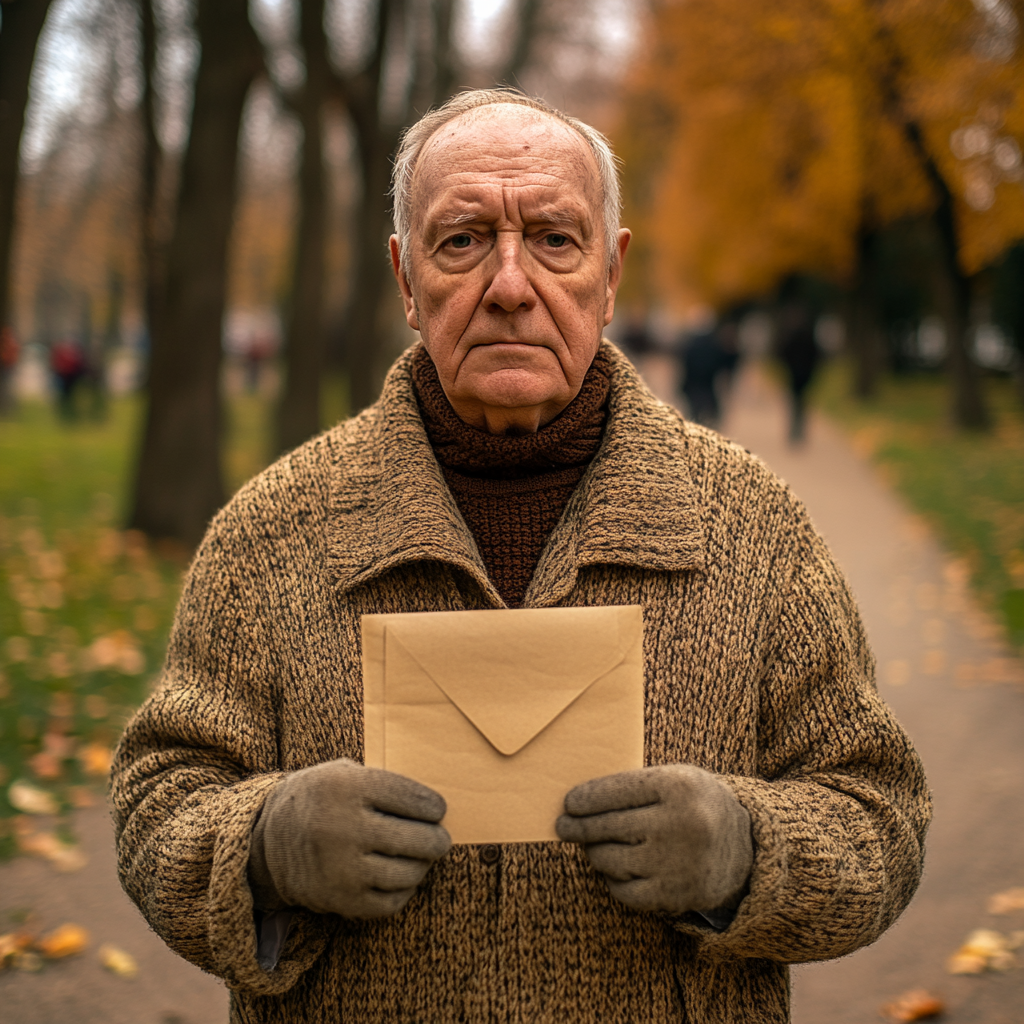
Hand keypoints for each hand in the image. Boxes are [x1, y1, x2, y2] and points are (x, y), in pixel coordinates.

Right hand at [248, 759, 451, 917]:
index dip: (433, 806)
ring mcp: (341, 868)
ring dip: (422, 865)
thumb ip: (383, 782)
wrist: (269, 840)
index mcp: (346, 788)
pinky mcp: (340, 900)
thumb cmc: (322, 799)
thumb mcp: (344, 772)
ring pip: (408, 873)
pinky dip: (404, 890)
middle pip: (417, 839)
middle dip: (437, 839)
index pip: (411, 798)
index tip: (438, 810)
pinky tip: (400, 876)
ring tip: (421, 857)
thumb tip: (434, 806)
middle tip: (439, 838)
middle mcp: (343, 828)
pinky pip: (391, 902)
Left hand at [556, 764, 751, 914]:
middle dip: (578, 827)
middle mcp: (678, 824)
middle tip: (564, 826)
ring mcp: (676, 862)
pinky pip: (624, 891)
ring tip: (595, 845)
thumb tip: (576, 802)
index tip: (568, 804)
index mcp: (677, 786)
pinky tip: (615, 869)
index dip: (584, 799)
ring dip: (595, 852)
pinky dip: (613, 880)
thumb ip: (634, 785)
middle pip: (606, 826)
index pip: (614, 791)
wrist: (746, 848)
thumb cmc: (695, 805)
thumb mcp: (676, 778)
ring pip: (609, 859)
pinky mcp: (675, 895)